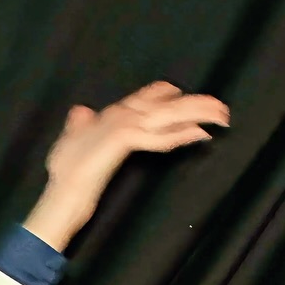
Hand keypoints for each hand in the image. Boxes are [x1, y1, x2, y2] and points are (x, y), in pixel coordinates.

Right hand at [24, 80, 228, 249]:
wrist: (62, 191)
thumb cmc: (66, 171)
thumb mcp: (70, 140)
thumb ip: (79, 125)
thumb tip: (81, 111)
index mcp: (111, 114)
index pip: (146, 96)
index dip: (169, 94)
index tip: (189, 97)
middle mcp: (120, 115)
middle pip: (166, 102)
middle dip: (196, 102)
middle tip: (222, 107)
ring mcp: (122, 126)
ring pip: (168, 115)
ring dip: (197, 114)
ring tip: (221, 117)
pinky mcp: (124, 141)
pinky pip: (159, 137)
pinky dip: (181, 135)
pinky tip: (200, 135)